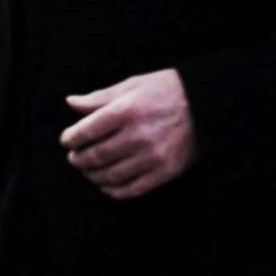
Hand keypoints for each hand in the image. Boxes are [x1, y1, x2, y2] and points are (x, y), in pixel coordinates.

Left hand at [61, 70, 199, 201]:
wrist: (207, 105)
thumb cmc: (168, 90)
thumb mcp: (133, 85)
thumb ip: (100, 97)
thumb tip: (71, 103)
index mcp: (127, 110)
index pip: (87, 130)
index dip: (71, 138)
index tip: (67, 140)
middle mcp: (138, 135)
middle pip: (95, 156)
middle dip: (79, 159)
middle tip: (75, 158)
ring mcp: (152, 157)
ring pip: (110, 175)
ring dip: (93, 175)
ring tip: (89, 170)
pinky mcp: (164, 172)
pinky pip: (131, 189)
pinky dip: (114, 190)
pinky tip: (107, 185)